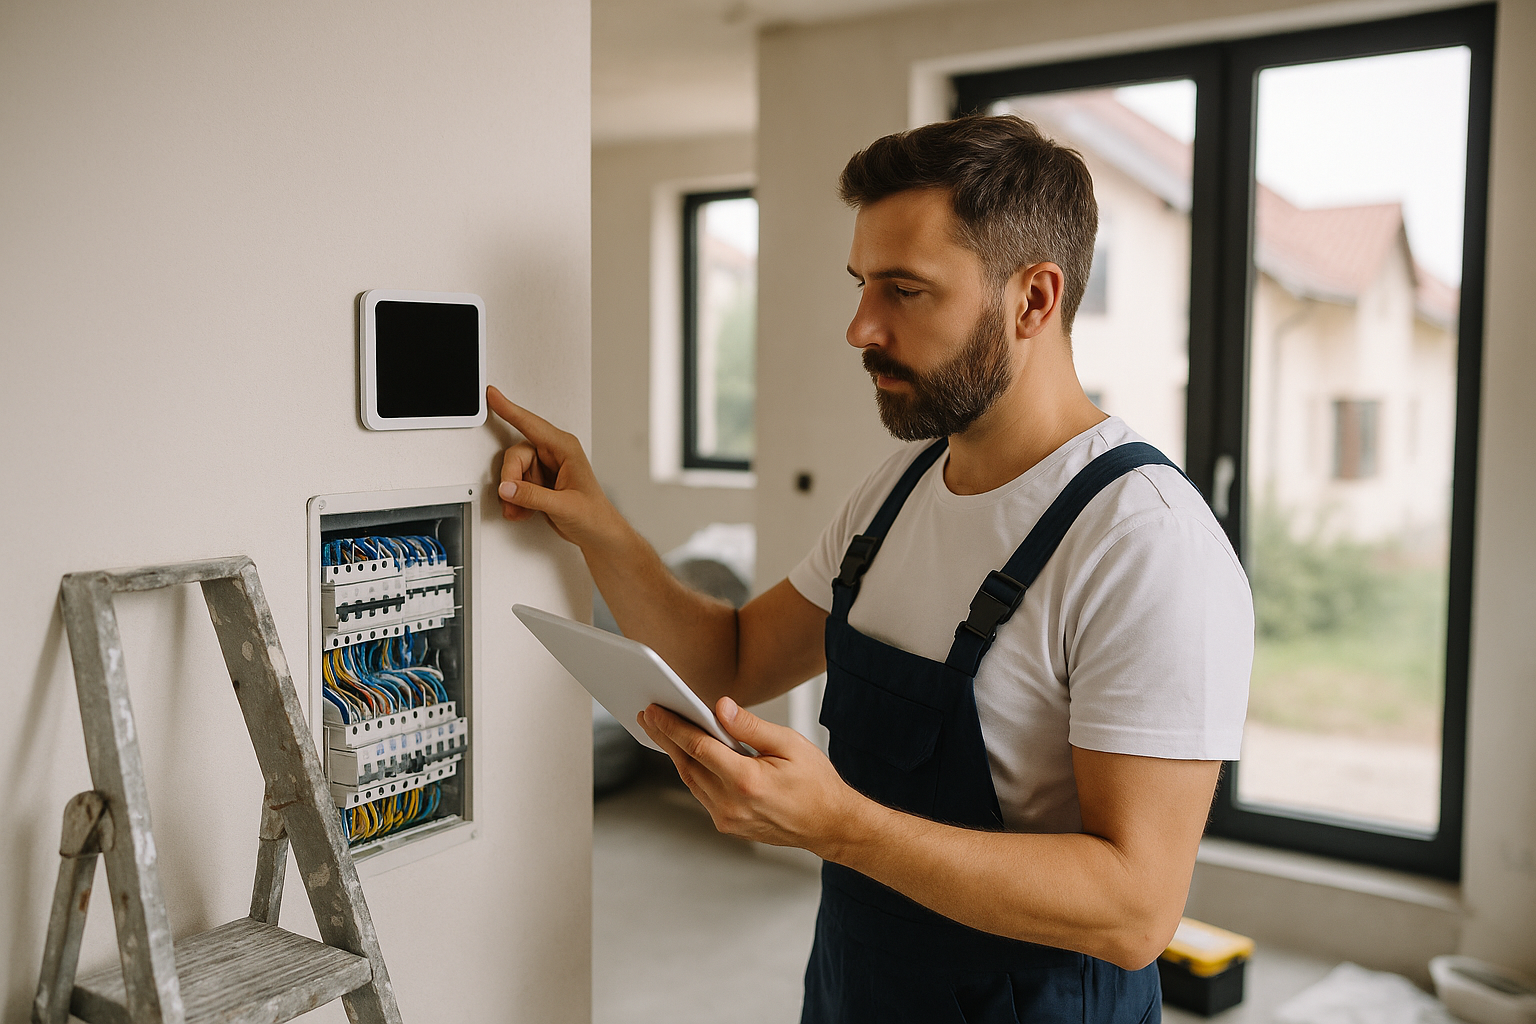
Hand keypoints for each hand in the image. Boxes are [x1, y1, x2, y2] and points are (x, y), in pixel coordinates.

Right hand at [486, 385, 626, 551]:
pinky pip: (515, 485)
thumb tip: (508, 487)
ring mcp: (545, 468)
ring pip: (513, 472)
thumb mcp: (563, 506)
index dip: (509, 409)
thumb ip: (533, 496)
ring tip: (522, 510)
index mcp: (565, 449)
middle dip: (511, 479)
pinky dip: (516, 500)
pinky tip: (525, 511)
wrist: (598, 533)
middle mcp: (554, 454)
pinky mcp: (539, 482)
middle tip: (512, 498)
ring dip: (513, 495)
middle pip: (516, 456)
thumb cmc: (594, 515)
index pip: (531, 425)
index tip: (493, 395)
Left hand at [637, 697, 862, 854]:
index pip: (699, 748)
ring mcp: (729, 819)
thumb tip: (721, 707)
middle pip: (687, 764)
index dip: (673, 727)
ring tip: (661, 731)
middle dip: (665, 738)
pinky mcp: (729, 825)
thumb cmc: (816, 783)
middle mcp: (733, 804)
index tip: (655, 711)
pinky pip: (702, 794)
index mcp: (747, 781)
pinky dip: (692, 772)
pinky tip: (687, 755)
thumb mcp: (790, 744)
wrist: (829, 824)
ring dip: (675, 755)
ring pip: (691, 781)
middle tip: (647, 715)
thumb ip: (750, 727)